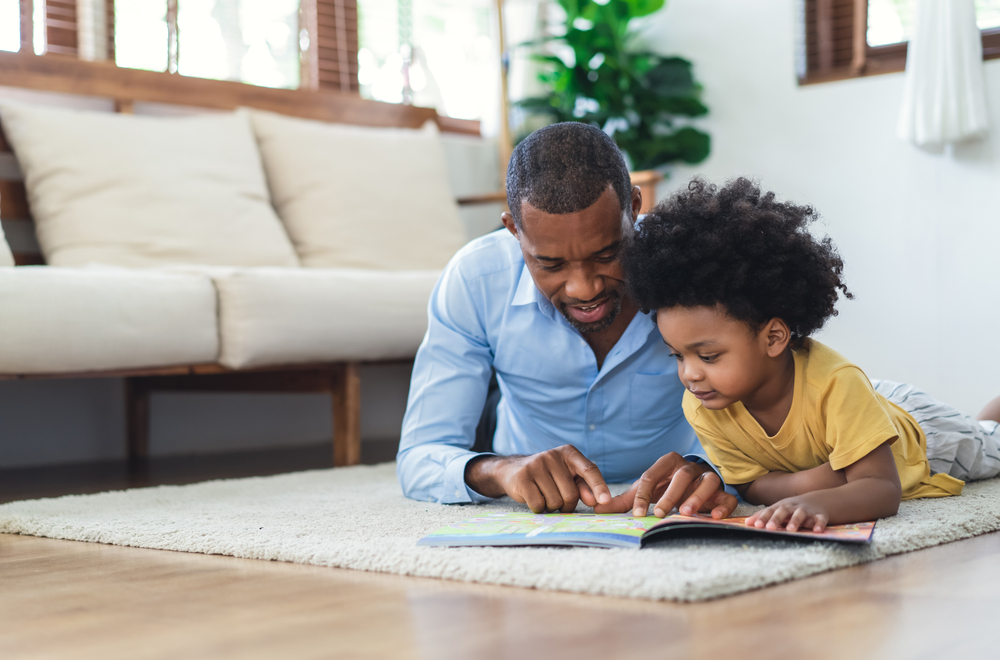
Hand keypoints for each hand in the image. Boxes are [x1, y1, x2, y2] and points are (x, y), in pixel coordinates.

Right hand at [465, 445, 611, 512]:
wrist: (512, 470)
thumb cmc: (547, 476)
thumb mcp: (567, 475)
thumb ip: (584, 486)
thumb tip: (597, 501)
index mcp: (569, 453)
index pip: (589, 469)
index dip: (599, 486)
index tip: (606, 502)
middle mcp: (553, 455)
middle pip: (571, 493)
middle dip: (567, 504)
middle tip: (558, 500)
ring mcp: (536, 465)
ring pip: (555, 501)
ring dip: (552, 507)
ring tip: (544, 496)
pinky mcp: (522, 478)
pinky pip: (539, 504)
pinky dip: (539, 508)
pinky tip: (534, 498)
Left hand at [592, 452, 736, 518]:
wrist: (693, 486)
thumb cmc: (665, 489)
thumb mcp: (645, 492)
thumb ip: (624, 501)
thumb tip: (597, 508)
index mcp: (667, 463)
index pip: (652, 475)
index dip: (643, 494)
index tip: (637, 513)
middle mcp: (688, 468)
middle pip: (681, 476)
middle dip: (670, 494)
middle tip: (659, 513)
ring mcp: (707, 478)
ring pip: (706, 481)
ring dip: (696, 496)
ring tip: (685, 513)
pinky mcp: (722, 493)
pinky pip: (726, 497)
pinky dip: (722, 506)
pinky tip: (712, 517)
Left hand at [745, 496, 829, 532]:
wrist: (816, 501)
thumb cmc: (791, 509)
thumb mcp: (777, 510)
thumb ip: (763, 516)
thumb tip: (746, 523)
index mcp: (781, 507)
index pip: (770, 511)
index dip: (763, 518)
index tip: (755, 525)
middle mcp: (792, 507)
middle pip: (783, 511)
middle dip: (776, 519)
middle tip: (769, 528)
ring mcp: (806, 511)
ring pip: (800, 514)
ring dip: (795, 521)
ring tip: (790, 530)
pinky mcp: (819, 515)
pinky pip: (820, 519)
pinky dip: (819, 524)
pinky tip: (817, 530)